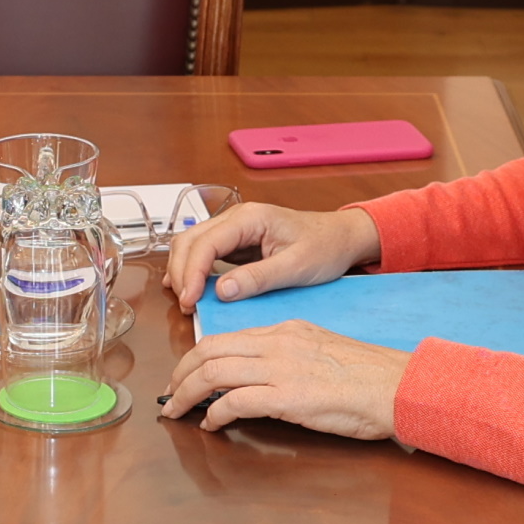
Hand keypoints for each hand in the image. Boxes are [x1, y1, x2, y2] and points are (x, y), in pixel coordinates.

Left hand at [160, 321, 410, 439]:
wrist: (397, 386)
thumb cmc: (368, 376)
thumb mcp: (321, 351)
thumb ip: (288, 357)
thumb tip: (261, 376)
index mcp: (285, 330)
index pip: (226, 337)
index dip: (196, 356)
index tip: (184, 374)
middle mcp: (277, 343)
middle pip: (209, 350)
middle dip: (179, 373)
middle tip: (169, 395)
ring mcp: (281, 369)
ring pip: (212, 373)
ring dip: (186, 394)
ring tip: (177, 412)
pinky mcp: (287, 396)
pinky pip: (234, 401)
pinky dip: (213, 413)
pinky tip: (210, 425)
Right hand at [163, 199, 376, 307]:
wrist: (342, 238)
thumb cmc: (325, 247)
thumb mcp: (296, 267)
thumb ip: (258, 278)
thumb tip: (221, 291)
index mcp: (250, 218)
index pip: (206, 242)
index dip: (191, 272)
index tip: (189, 300)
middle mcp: (237, 218)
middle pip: (191, 240)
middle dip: (182, 272)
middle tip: (186, 305)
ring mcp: (235, 228)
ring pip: (193, 244)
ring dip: (184, 270)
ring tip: (187, 299)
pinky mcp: (237, 242)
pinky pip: (206, 252)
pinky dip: (193, 268)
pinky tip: (191, 287)